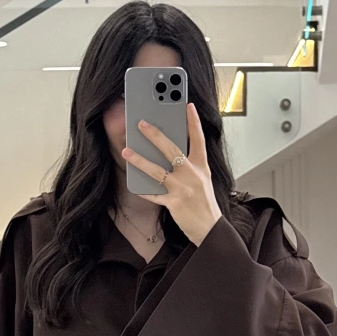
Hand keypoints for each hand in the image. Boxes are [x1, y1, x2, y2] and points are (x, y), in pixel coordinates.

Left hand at [121, 102, 220, 245]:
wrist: (210, 229)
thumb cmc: (204, 204)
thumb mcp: (203, 180)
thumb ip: (190, 165)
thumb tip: (170, 152)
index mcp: (202, 167)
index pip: (198, 139)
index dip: (193, 122)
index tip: (188, 105)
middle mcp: (193, 175)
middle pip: (172, 149)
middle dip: (155, 135)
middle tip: (141, 123)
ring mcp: (183, 189)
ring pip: (157, 170)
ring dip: (140, 160)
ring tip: (126, 151)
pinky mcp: (174, 203)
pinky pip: (154, 194)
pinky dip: (144, 190)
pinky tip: (134, 184)